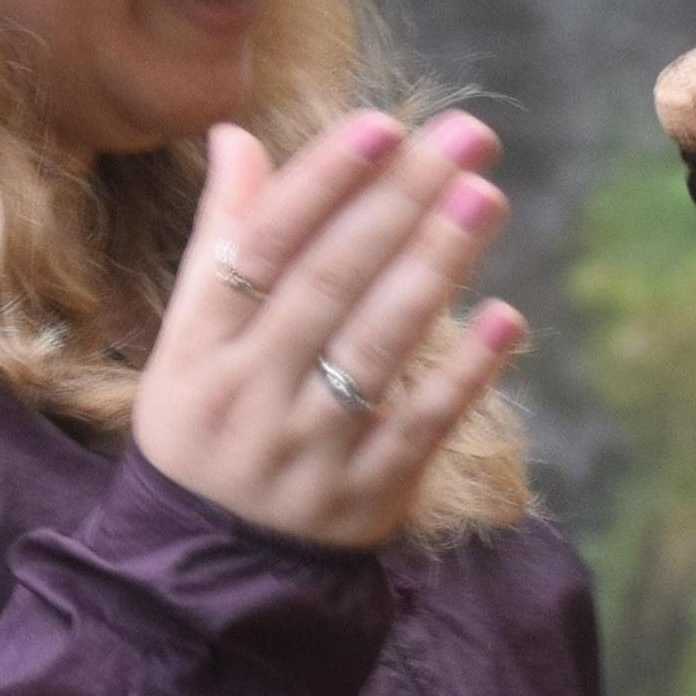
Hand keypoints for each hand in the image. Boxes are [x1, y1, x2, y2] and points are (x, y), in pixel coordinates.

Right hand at [134, 111, 523, 550]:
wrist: (203, 570)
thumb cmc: (206, 420)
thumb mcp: (186, 338)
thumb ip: (222, 238)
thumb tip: (234, 136)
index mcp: (199, 344)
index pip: (263, 247)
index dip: (323, 183)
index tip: (384, 125)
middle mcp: (250, 391)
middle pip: (328, 283)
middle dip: (399, 202)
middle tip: (468, 136)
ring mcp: (309, 447)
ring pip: (376, 346)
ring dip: (436, 268)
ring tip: (486, 197)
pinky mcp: (365, 495)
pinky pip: (421, 426)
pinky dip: (465, 374)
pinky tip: (510, 319)